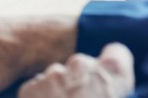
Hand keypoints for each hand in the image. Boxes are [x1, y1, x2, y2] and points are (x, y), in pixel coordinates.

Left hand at [20, 44, 135, 97]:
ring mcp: (52, 75)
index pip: (117, 53)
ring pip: (59, 76)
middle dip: (84, 80)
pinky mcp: (29, 88)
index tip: (113, 82)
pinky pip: (39, 87)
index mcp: (111, 74)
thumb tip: (115, 95)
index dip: (115, 69)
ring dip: (62, 90)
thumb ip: (118, 95)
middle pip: (83, 64)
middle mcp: (81, 67)